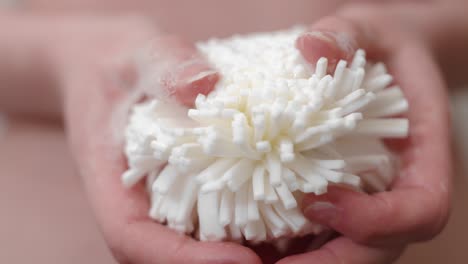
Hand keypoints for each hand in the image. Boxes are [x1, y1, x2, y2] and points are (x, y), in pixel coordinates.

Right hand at [60, 17, 260, 263]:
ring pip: (184, 248)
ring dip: (232, 257)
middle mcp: (133, 202)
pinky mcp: (177, 193)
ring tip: (287, 249)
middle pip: (162, 258)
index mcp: (109, 179)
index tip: (239, 259)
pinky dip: (239, 234)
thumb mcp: (138, 54)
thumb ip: (165, 65)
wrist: (108, 69)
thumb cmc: (119, 64)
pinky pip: (202, 225)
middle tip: (278, 259)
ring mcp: (155, 201)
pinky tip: (280, 222)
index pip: (131, 236)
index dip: (181, 259)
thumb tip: (204, 85)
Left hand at [278, 5, 451, 263]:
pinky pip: (326, 236)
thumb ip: (349, 33)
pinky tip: (254, 243)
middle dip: (328, 263)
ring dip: (305, 263)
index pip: (422, 207)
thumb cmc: (383, 45)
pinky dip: (293, 249)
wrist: (388, 61)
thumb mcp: (370, 27)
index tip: (320, 203)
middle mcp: (399, 186)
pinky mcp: (346, 198)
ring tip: (250, 261)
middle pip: (379, 246)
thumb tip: (311, 45)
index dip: (378, 220)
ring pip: (350, 250)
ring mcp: (373, 197)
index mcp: (423, 153)